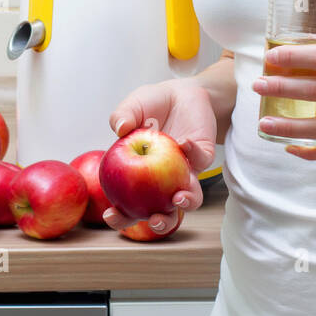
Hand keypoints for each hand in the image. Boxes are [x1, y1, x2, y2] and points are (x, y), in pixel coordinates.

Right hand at [104, 80, 217, 232]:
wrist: (179, 92)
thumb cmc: (150, 105)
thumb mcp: (131, 106)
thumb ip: (122, 115)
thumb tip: (119, 128)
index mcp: (138, 177)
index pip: (127, 206)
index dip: (119, 216)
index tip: (111, 215)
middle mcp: (163, 182)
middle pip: (162, 213)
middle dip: (159, 223)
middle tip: (154, 219)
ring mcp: (185, 172)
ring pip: (190, 198)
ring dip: (186, 203)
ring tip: (179, 197)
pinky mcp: (203, 156)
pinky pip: (201, 161)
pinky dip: (193, 153)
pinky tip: (184, 142)